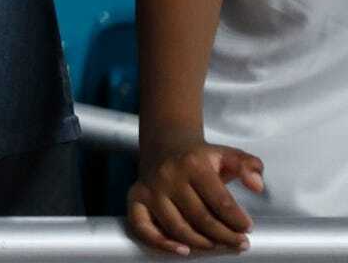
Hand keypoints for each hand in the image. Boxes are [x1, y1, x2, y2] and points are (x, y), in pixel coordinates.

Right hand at [127, 136, 264, 254]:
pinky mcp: (136, 198)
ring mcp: (151, 189)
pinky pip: (142, 226)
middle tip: (239, 242)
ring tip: (217, 245)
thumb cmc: (200, 156)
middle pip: (201, 218)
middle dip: (225, 236)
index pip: (220, 201)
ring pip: (177, 227)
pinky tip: (182, 250)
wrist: (166, 144)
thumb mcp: (229, 155)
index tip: (247, 228)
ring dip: (202, 243)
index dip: (238, 220)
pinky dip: (161, 242)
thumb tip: (257, 185)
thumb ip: (250, 166)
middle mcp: (168, 176)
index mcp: (193, 164)